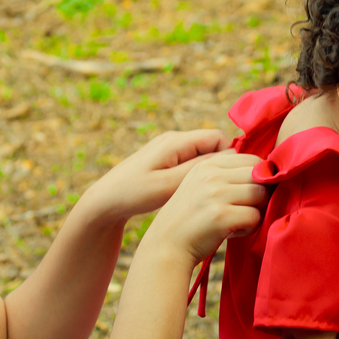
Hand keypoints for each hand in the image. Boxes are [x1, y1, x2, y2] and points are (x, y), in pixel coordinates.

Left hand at [82, 130, 232, 223]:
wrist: (106, 201)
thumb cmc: (134, 193)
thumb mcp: (167, 185)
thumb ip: (198, 170)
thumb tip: (229, 157)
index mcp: (175, 141)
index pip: (218, 137)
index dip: (230, 157)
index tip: (233, 180)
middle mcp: (174, 140)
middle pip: (213, 145)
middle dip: (222, 165)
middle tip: (225, 189)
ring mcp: (169, 149)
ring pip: (204, 155)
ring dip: (210, 172)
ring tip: (210, 193)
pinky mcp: (166, 160)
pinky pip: (192, 162)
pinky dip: (198, 176)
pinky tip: (194, 193)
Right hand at [140, 152, 265, 266]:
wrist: (167, 246)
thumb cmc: (190, 218)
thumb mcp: (200, 185)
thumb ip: (225, 174)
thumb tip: (265, 170)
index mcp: (208, 164)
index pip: (252, 160)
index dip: (259, 179)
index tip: (246, 196)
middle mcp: (211, 175)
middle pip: (260, 176)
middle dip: (260, 195)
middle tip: (245, 210)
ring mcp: (215, 194)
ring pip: (261, 195)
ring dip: (256, 211)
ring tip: (238, 221)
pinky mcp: (221, 216)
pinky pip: (255, 216)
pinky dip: (249, 228)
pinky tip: (232, 232)